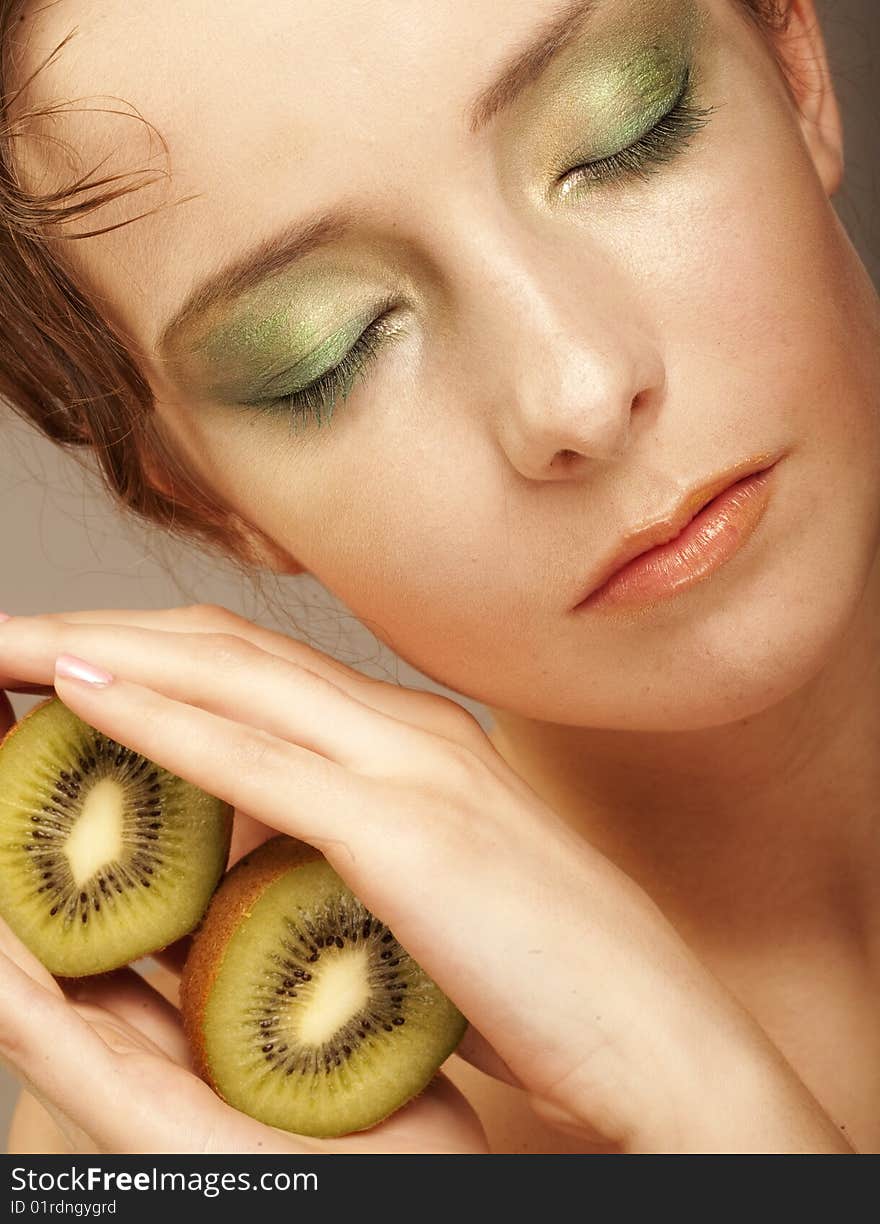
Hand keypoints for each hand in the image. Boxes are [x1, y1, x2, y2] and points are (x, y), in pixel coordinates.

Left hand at [0, 605, 854, 1152]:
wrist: (667, 1046)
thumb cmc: (555, 983)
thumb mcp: (438, 895)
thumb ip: (356, 855)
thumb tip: (264, 854)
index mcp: (414, 745)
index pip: (253, 669)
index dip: (148, 655)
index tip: (56, 661)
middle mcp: (410, 732)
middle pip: (222, 650)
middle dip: (99, 633)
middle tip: (1, 640)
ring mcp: (414, 770)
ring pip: (228, 682)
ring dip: (100, 656)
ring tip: (5, 653)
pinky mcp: (412, 831)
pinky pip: (257, 760)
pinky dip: (158, 720)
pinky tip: (77, 696)